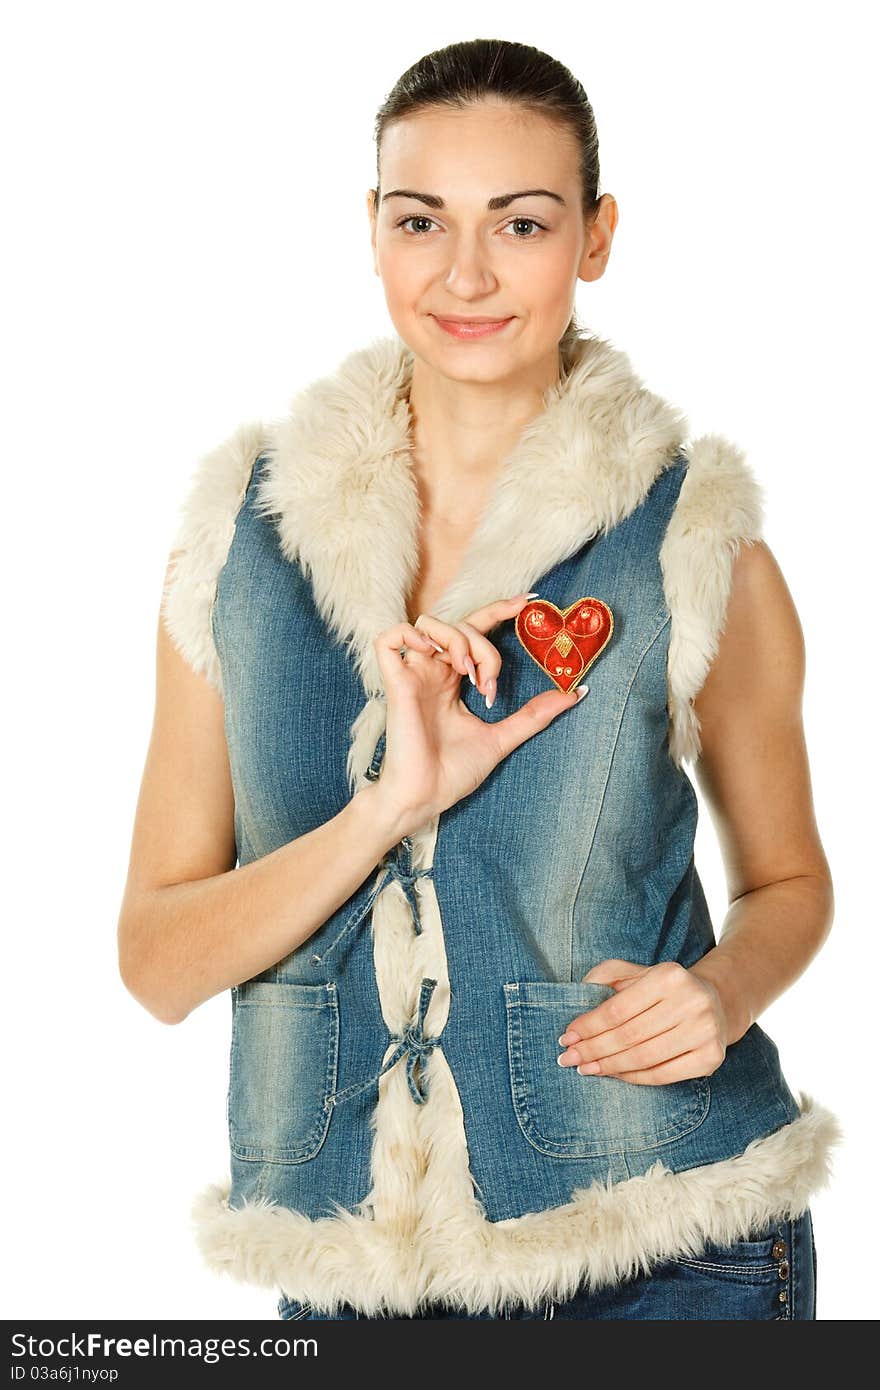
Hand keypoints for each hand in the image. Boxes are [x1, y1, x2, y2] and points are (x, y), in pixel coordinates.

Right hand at [370, 596, 585, 835]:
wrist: (425, 798)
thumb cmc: (453, 773)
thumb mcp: (502, 737)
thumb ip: (534, 714)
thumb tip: (576, 692)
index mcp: (453, 681)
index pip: (475, 630)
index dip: (499, 610)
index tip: (528, 602)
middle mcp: (432, 672)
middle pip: (459, 624)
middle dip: (483, 643)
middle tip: (490, 682)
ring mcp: (412, 675)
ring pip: (428, 624)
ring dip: (456, 640)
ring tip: (469, 674)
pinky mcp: (394, 682)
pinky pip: (390, 637)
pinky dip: (412, 635)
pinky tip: (436, 656)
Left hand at [556, 959, 730, 1085]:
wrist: (716, 1003)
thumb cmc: (665, 989)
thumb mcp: (637, 971)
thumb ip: (606, 975)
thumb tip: (579, 994)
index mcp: (669, 976)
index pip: (618, 1009)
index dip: (589, 1026)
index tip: (567, 1037)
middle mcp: (691, 1002)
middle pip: (629, 1035)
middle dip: (593, 1049)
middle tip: (568, 1058)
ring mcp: (704, 1031)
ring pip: (643, 1058)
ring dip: (608, 1066)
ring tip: (585, 1069)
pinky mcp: (711, 1058)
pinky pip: (662, 1075)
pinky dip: (633, 1078)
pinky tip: (614, 1074)